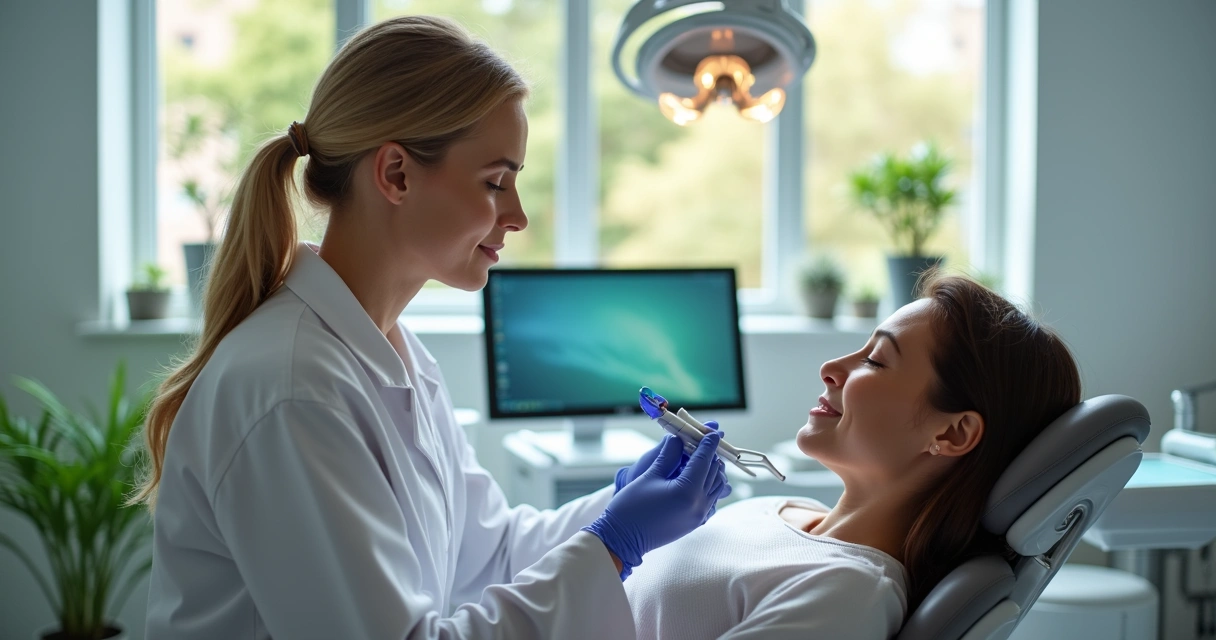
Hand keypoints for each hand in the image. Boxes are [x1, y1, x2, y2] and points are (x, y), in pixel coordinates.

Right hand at [584, 430, 728, 578]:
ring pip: (717, 486)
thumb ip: (668, 455)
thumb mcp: (649, 475)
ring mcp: (700, 516)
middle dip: (710, 455)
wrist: (623, 539)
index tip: (713, 432)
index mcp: (688, 491)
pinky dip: (709, 486)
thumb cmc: (631, 506)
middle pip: (714, 472)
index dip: (708, 444)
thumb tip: (678, 439)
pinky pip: (712, 500)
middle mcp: (699, 505)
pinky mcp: (696, 522)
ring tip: (699, 459)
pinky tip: (696, 479)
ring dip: (711, 471)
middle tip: (702, 442)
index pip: (704, 461)